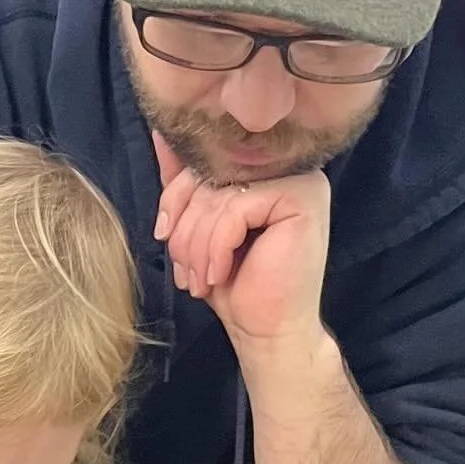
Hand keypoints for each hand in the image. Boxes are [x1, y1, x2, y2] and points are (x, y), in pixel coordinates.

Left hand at [153, 132, 330, 349]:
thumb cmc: (238, 284)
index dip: (174, 197)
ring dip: (197, 244)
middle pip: (209, 174)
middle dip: (184, 227)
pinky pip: (236, 210)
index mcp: (266, 167)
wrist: (269, 331)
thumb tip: (161, 132)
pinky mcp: (303, 198)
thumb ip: (185, 181)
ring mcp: (301, 179)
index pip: (204, 161)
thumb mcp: (200, 226)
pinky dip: (216, 247)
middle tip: (184, 269)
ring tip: (199, 278)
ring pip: (220, 195)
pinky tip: (218, 274)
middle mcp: (287, 166)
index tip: (164, 234)